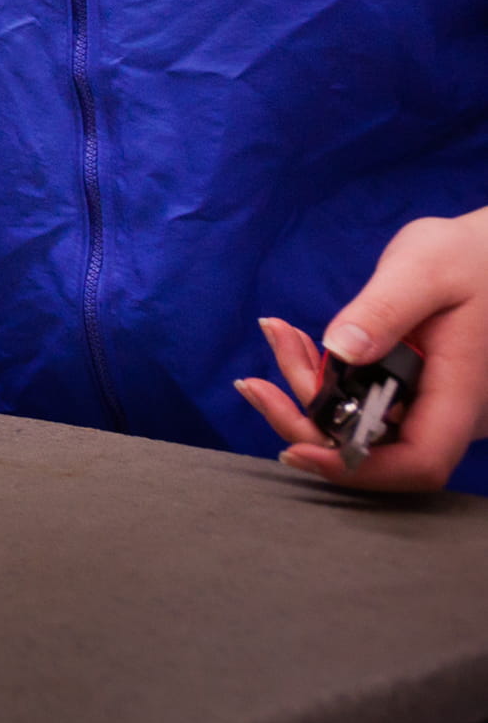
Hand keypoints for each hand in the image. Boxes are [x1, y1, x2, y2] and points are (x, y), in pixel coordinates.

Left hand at [235, 210, 487, 491]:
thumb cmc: (469, 256)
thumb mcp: (423, 269)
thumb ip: (383, 310)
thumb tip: (341, 349)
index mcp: (462, 394)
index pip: (418, 462)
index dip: (356, 466)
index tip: (296, 448)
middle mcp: (450, 413)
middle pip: (374, 447)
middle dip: (307, 414)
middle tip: (256, 380)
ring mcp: (432, 405)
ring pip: (361, 423)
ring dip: (308, 388)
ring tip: (279, 334)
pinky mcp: (414, 391)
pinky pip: (365, 401)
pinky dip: (325, 377)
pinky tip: (298, 342)